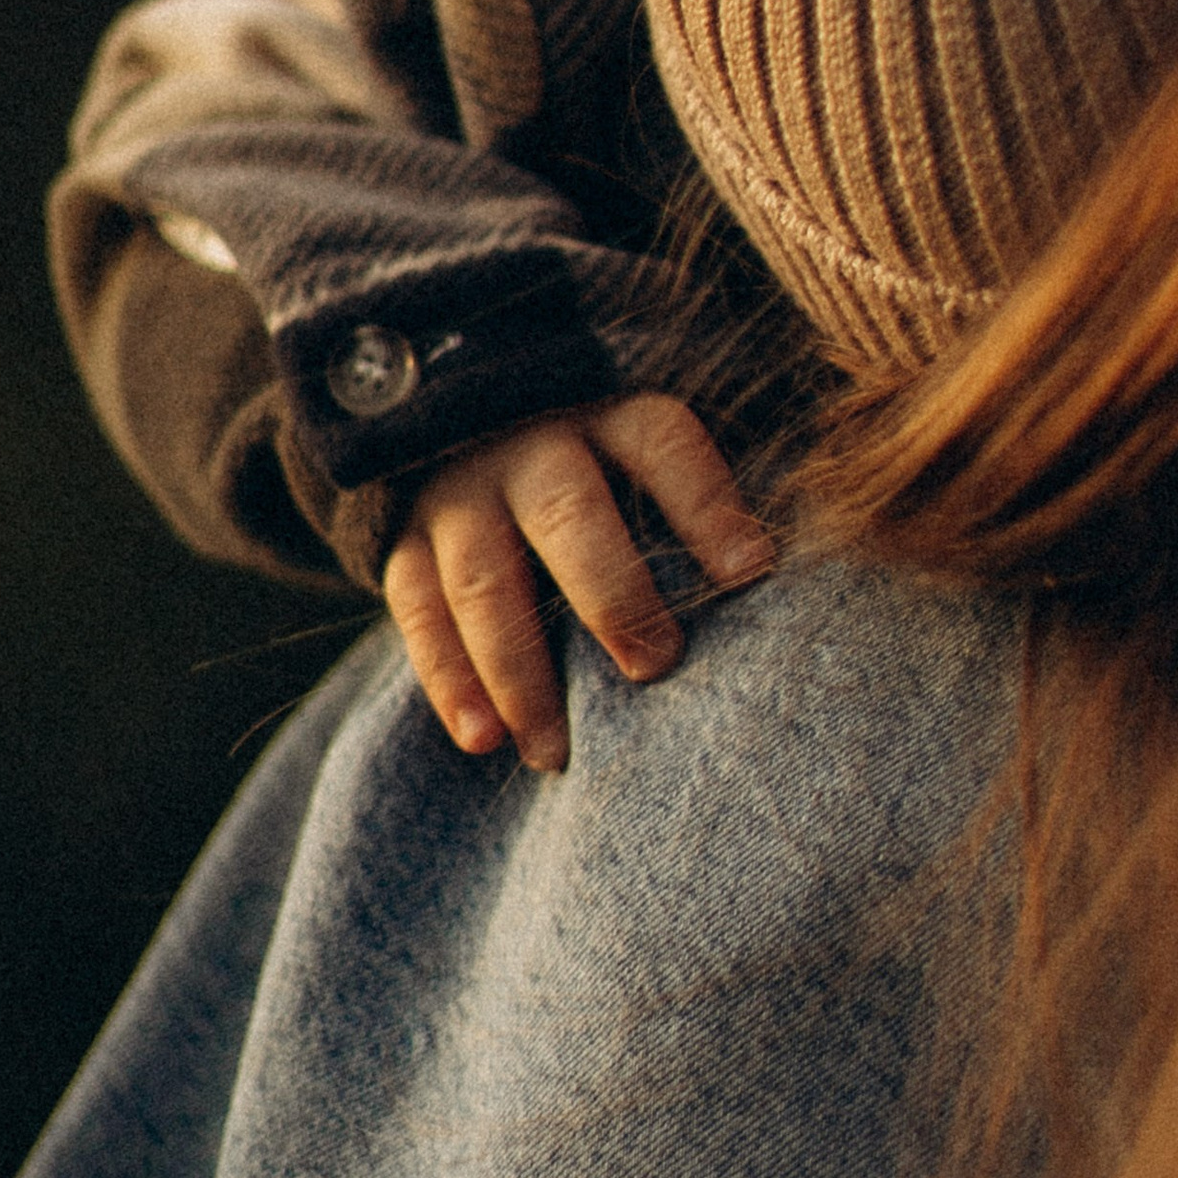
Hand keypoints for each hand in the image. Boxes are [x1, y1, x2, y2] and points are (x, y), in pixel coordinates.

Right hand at [381, 397, 777, 771]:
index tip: (753, 573)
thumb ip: (704, 524)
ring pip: (485, 579)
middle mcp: (537, 451)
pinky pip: (420, 612)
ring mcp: (465, 496)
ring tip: (554, 751)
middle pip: (566, 513)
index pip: (663, 447)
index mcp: (615, 426)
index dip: (707, 505)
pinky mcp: (408, 545)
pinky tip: (484, 738)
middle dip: (611, 593)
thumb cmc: (614, 493)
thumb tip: (770, 592)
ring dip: (520, 671)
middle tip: (654, 666)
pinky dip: (450, 681)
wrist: (483, 447)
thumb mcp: (657, 478)